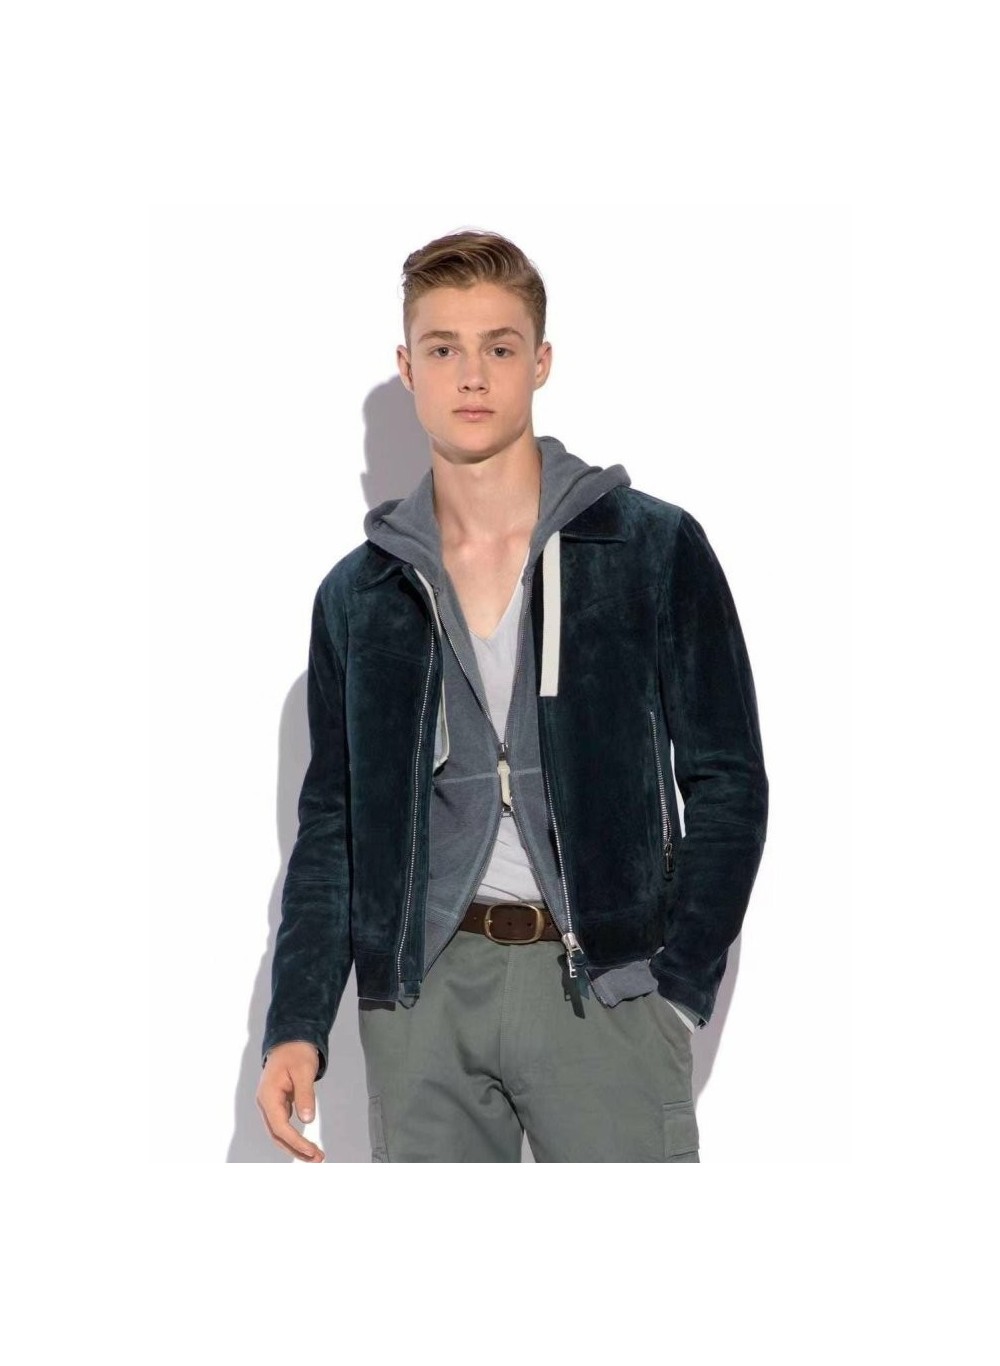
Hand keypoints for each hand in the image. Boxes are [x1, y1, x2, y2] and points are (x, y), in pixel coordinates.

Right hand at [256, 1041, 325, 1161]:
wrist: (291, 1040)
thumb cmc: (296, 1053)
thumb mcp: (304, 1070)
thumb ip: (305, 1094)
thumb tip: (307, 1119)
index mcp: (268, 1095)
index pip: (279, 1126)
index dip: (295, 1141)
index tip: (311, 1151)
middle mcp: (265, 1103)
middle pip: (277, 1135)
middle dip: (296, 1149)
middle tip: (317, 1159)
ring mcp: (270, 1105)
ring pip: (280, 1133)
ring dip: (295, 1147)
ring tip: (315, 1156)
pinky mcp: (278, 1105)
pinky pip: (284, 1126)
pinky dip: (295, 1138)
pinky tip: (307, 1145)